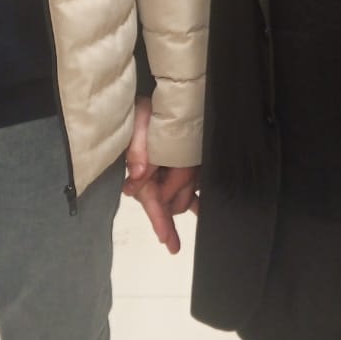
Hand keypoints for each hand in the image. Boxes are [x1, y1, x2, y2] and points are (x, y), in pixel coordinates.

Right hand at [122, 96, 198, 253]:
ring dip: (188, 193)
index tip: (166, 240)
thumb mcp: (137, 124)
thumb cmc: (141, 112)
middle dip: (178, 197)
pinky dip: (194, 197)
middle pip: (169, 201)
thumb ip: (137, 149)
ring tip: (195, 180)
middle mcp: (153, 178)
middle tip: (186, 190)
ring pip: (181, 197)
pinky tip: (203, 207)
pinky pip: (188, 189)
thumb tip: (138, 173)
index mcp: (141, 171)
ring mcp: (167, 174)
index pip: (150, 200)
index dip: (159, 220)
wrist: (155, 100)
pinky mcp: (179, 168)